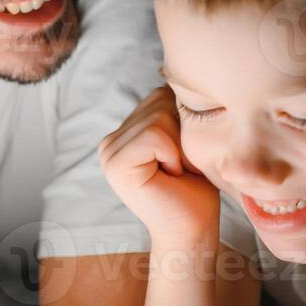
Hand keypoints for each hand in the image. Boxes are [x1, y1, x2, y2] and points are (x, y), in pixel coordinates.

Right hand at [98, 86, 220, 245]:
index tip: (183, 158)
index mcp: (126, 132)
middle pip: (160, 102)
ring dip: (180, 147)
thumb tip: (176, 74)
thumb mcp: (186, 138)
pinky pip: (155, 134)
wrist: (193, 230)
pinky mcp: (114, 162)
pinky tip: (170, 177)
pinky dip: (173, 155)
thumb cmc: (197, 189)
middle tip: (180, 167)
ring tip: (176, 173)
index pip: (161, 95)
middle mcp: (111, 140)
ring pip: (160, 117)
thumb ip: (173, 110)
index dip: (185, 124)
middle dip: (182, 134)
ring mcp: (108, 151)